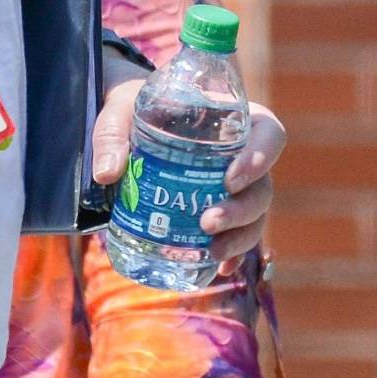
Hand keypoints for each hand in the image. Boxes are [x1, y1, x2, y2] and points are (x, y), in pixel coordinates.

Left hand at [90, 82, 285, 279]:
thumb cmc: (135, 110)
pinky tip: (218, 267)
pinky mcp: (222, 214)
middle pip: (263, 186)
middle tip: (208, 222)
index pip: (269, 134)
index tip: (230, 179)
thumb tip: (107, 174)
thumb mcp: (120, 111)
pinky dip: (233, 255)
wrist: (129, 128)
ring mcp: (237, 190)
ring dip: (239, 237)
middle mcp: (243, 157)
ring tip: (211, 251)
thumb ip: (111, 134)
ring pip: (256, 217)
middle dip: (242, 210)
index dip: (261, 158)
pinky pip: (238, 238)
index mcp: (233, 121)